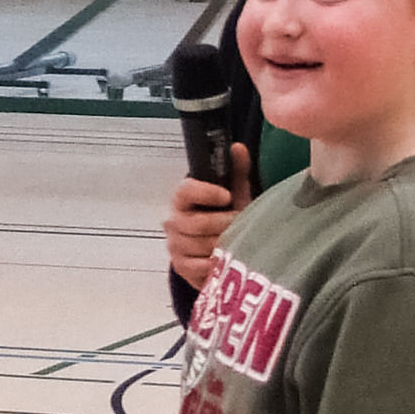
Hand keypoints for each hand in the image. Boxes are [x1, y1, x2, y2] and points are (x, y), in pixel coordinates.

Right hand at [164, 141, 252, 290]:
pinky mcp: (179, 266)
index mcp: (184, 199)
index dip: (206, 192)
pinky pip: (198, 266)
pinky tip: (225, 259)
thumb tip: (237, 147)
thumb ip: (236, 172)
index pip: (185, 191)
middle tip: (240, 225)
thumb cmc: (226, 219)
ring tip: (237, 242)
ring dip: (223, 245)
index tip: (226, 196)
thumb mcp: (235, 196)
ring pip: (199, 245)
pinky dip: (215, 264)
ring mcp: (174, 245)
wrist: (218, 252)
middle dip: (224, 225)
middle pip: (196, 223)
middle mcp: (174, 221)